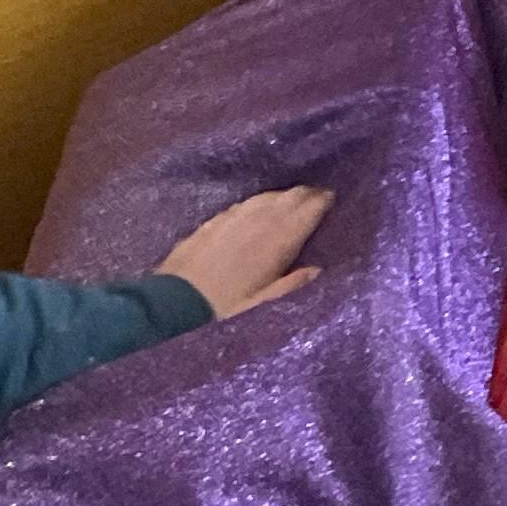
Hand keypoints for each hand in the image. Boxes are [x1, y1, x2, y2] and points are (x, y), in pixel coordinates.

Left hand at [157, 185, 332, 319]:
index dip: (322, 201)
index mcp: (275, 242)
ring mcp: (231, 220)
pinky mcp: (211, 224)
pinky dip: (256, 203)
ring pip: (264, 198)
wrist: (173, 305)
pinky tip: (257, 207)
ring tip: (293, 198)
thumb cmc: (225, 311)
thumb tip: (317, 270)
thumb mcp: (263, 307)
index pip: (305, 211)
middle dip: (305, 194)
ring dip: (282, 196)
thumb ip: (291, 286)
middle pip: (287, 198)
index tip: (333, 198)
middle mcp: (256, 223)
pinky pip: (242, 205)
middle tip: (318, 195)